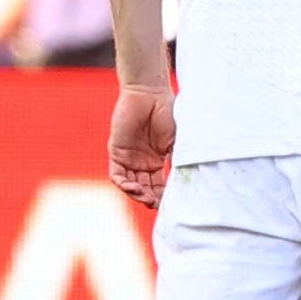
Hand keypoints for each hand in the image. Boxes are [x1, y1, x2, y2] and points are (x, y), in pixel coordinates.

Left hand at [108, 85, 175, 208]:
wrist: (150, 94)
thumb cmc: (168, 113)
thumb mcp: (177, 141)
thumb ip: (177, 161)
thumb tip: (184, 183)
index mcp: (158, 160)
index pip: (159, 186)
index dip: (164, 197)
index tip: (171, 204)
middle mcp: (143, 162)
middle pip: (145, 189)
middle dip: (151, 199)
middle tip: (157, 205)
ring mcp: (129, 158)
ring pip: (130, 185)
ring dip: (137, 195)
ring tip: (146, 198)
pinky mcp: (116, 152)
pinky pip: (117, 175)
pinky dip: (124, 184)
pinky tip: (134, 188)